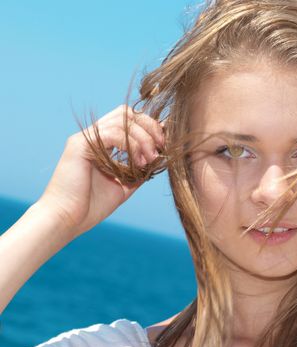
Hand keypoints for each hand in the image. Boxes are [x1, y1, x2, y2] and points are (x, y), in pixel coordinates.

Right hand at [37, 105, 164, 238]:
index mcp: (104, 143)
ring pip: (122, 120)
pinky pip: (111, 133)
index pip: (131, 120)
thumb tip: (160, 156)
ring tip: (149, 160)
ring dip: (143, 139)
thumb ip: (141, 169)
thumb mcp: (126, 184)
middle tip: (160, 148)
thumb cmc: (92, 205)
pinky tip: (136, 162)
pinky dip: (130, 144)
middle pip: (128, 113)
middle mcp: (95, 136)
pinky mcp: (79, 144)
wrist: (68, 219)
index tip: (164, 145)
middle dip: (150, 127)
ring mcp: (86, 138)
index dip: (151, 127)